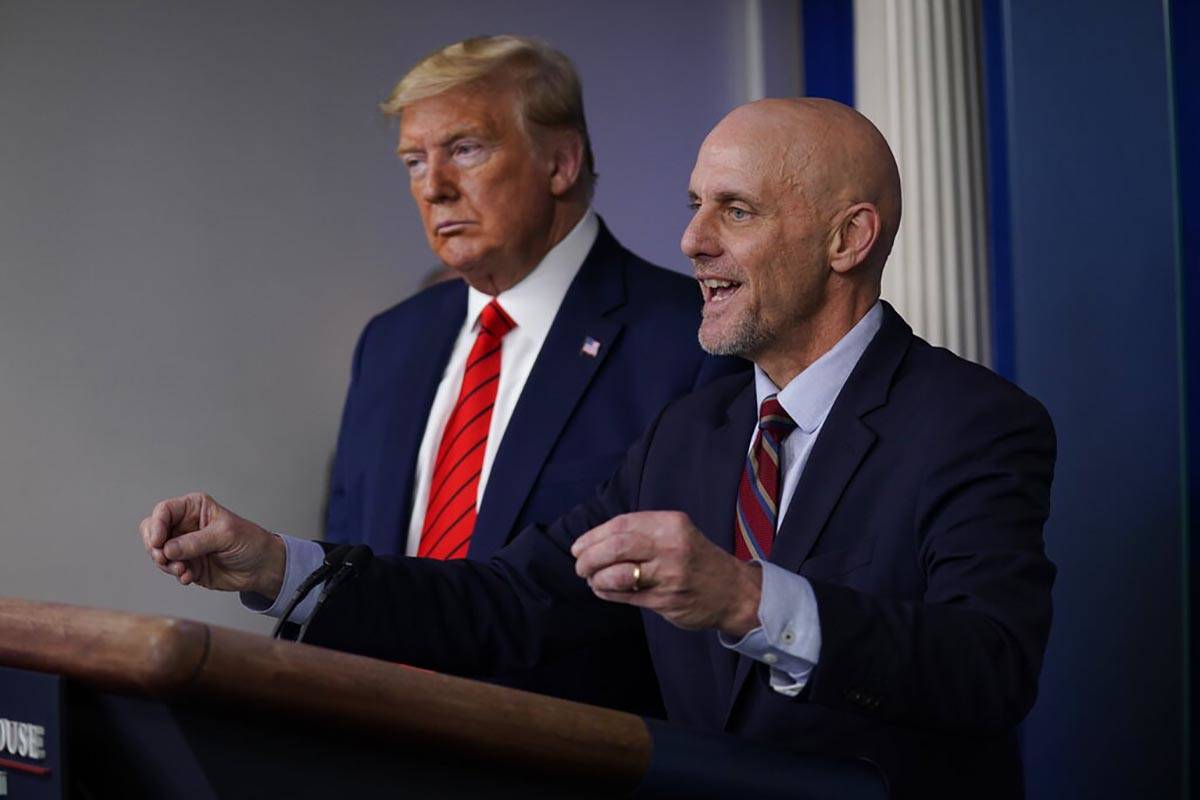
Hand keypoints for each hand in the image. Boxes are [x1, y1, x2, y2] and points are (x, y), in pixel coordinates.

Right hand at [139, 492, 285, 598]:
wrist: (261, 567)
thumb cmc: (249, 542)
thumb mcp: (225, 536)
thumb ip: (196, 542)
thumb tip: (168, 549)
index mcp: (194, 508)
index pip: (164, 511)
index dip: (157, 525)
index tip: (159, 543)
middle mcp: (185, 524)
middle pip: (153, 531)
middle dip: (155, 546)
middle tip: (165, 559)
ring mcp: (183, 545)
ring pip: (157, 552)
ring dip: (166, 564)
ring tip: (183, 570)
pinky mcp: (185, 563)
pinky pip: (169, 568)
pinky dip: (176, 574)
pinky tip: (189, 577)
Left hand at [571, 511, 761, 636]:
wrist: (734, 591)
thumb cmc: (695, 558)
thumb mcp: (676, 533)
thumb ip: (641, 533)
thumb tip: (594, 541)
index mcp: (671, 523)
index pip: (621, 525)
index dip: (593, 536)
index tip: (578, 546)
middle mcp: (671, 546)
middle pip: (617, 547)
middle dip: (590, 557)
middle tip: (580, 565)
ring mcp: (670, 575)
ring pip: (618, 574)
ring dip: (597, 578)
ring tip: (592, 579)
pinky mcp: (667, 601)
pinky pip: (627, 596)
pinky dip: (608, 593)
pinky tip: (603, 590)